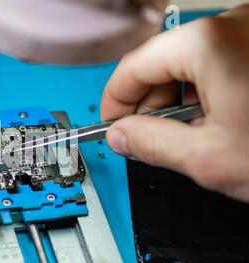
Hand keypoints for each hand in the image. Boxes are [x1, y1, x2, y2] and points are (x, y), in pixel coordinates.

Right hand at [101, 5, 248, 202]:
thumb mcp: (207, 157)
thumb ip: (149, 143)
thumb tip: (120, 135)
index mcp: (208, 43)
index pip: (134, 66)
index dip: (114, 99)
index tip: (110, 122)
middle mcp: (234, 23)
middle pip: (162, 59)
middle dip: (145, 101)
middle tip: (140, 135)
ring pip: (190, 60)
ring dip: (175, 97)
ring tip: (180, 133)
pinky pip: (219, 60)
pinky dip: (204, 89)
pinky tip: (212, 118)